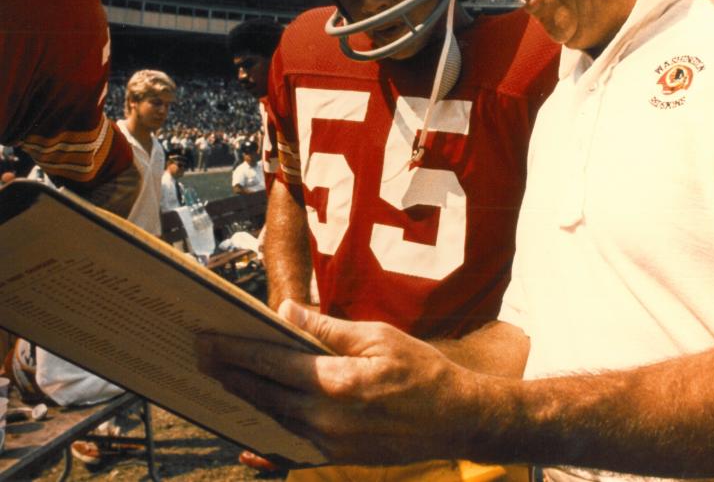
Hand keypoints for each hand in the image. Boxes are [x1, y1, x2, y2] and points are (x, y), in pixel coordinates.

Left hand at [196, 301, 482, 463]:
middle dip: (229, 373)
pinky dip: (267, 447)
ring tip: (220, 382)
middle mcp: (326, 418)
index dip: (236, 350)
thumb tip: (287, 313)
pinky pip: (292, 452)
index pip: (272, 362)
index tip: (208, 340)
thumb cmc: (423, 370)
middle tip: (200, 357)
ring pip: (273, 420)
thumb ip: (328, 329)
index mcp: (336, 382)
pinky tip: (247, 446)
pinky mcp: (338, 457)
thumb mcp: (379, 337)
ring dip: (245, 401)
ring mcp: (330, 443)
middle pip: (263, 393)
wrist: (456, 418)